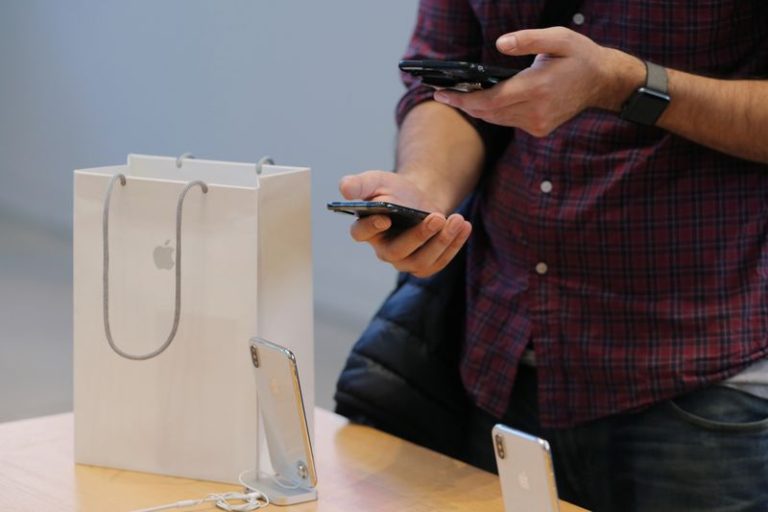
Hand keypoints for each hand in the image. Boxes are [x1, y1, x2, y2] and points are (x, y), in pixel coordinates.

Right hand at [339, 171, 471, 277]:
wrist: (419, 199)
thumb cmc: (394, 190)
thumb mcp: (377, 181)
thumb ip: (359, 183)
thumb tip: (344, 188)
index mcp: (365, 230)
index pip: (362, 233)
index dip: (372, 227)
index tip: (386, 216)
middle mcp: (383, 250)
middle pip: (398, 251)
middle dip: (419, 236)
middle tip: (436, 218)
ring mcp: (405, 261)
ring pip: (422, 261)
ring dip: (442, 241)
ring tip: (457, 219)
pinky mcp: (425, 265)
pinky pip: (440, 262)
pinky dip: (454, 245)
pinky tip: (464, 226)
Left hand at [433, 27, 642, 136]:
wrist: (602, 82)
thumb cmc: (579, 55)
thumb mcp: (558, 37)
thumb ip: (528, 40)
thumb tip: (500, 44)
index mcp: (538, 88)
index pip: (491, 99)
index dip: (464, 99)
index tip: (442, 94)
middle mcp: (536, 111)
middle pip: (488, 113)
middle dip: (464, 104)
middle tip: (442, 94)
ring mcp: (537, 124)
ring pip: (496, 119)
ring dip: (477, 109)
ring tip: (457, 96)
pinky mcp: (539, 129)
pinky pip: (508, 122)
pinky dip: (494, 112)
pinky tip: (483, 101)